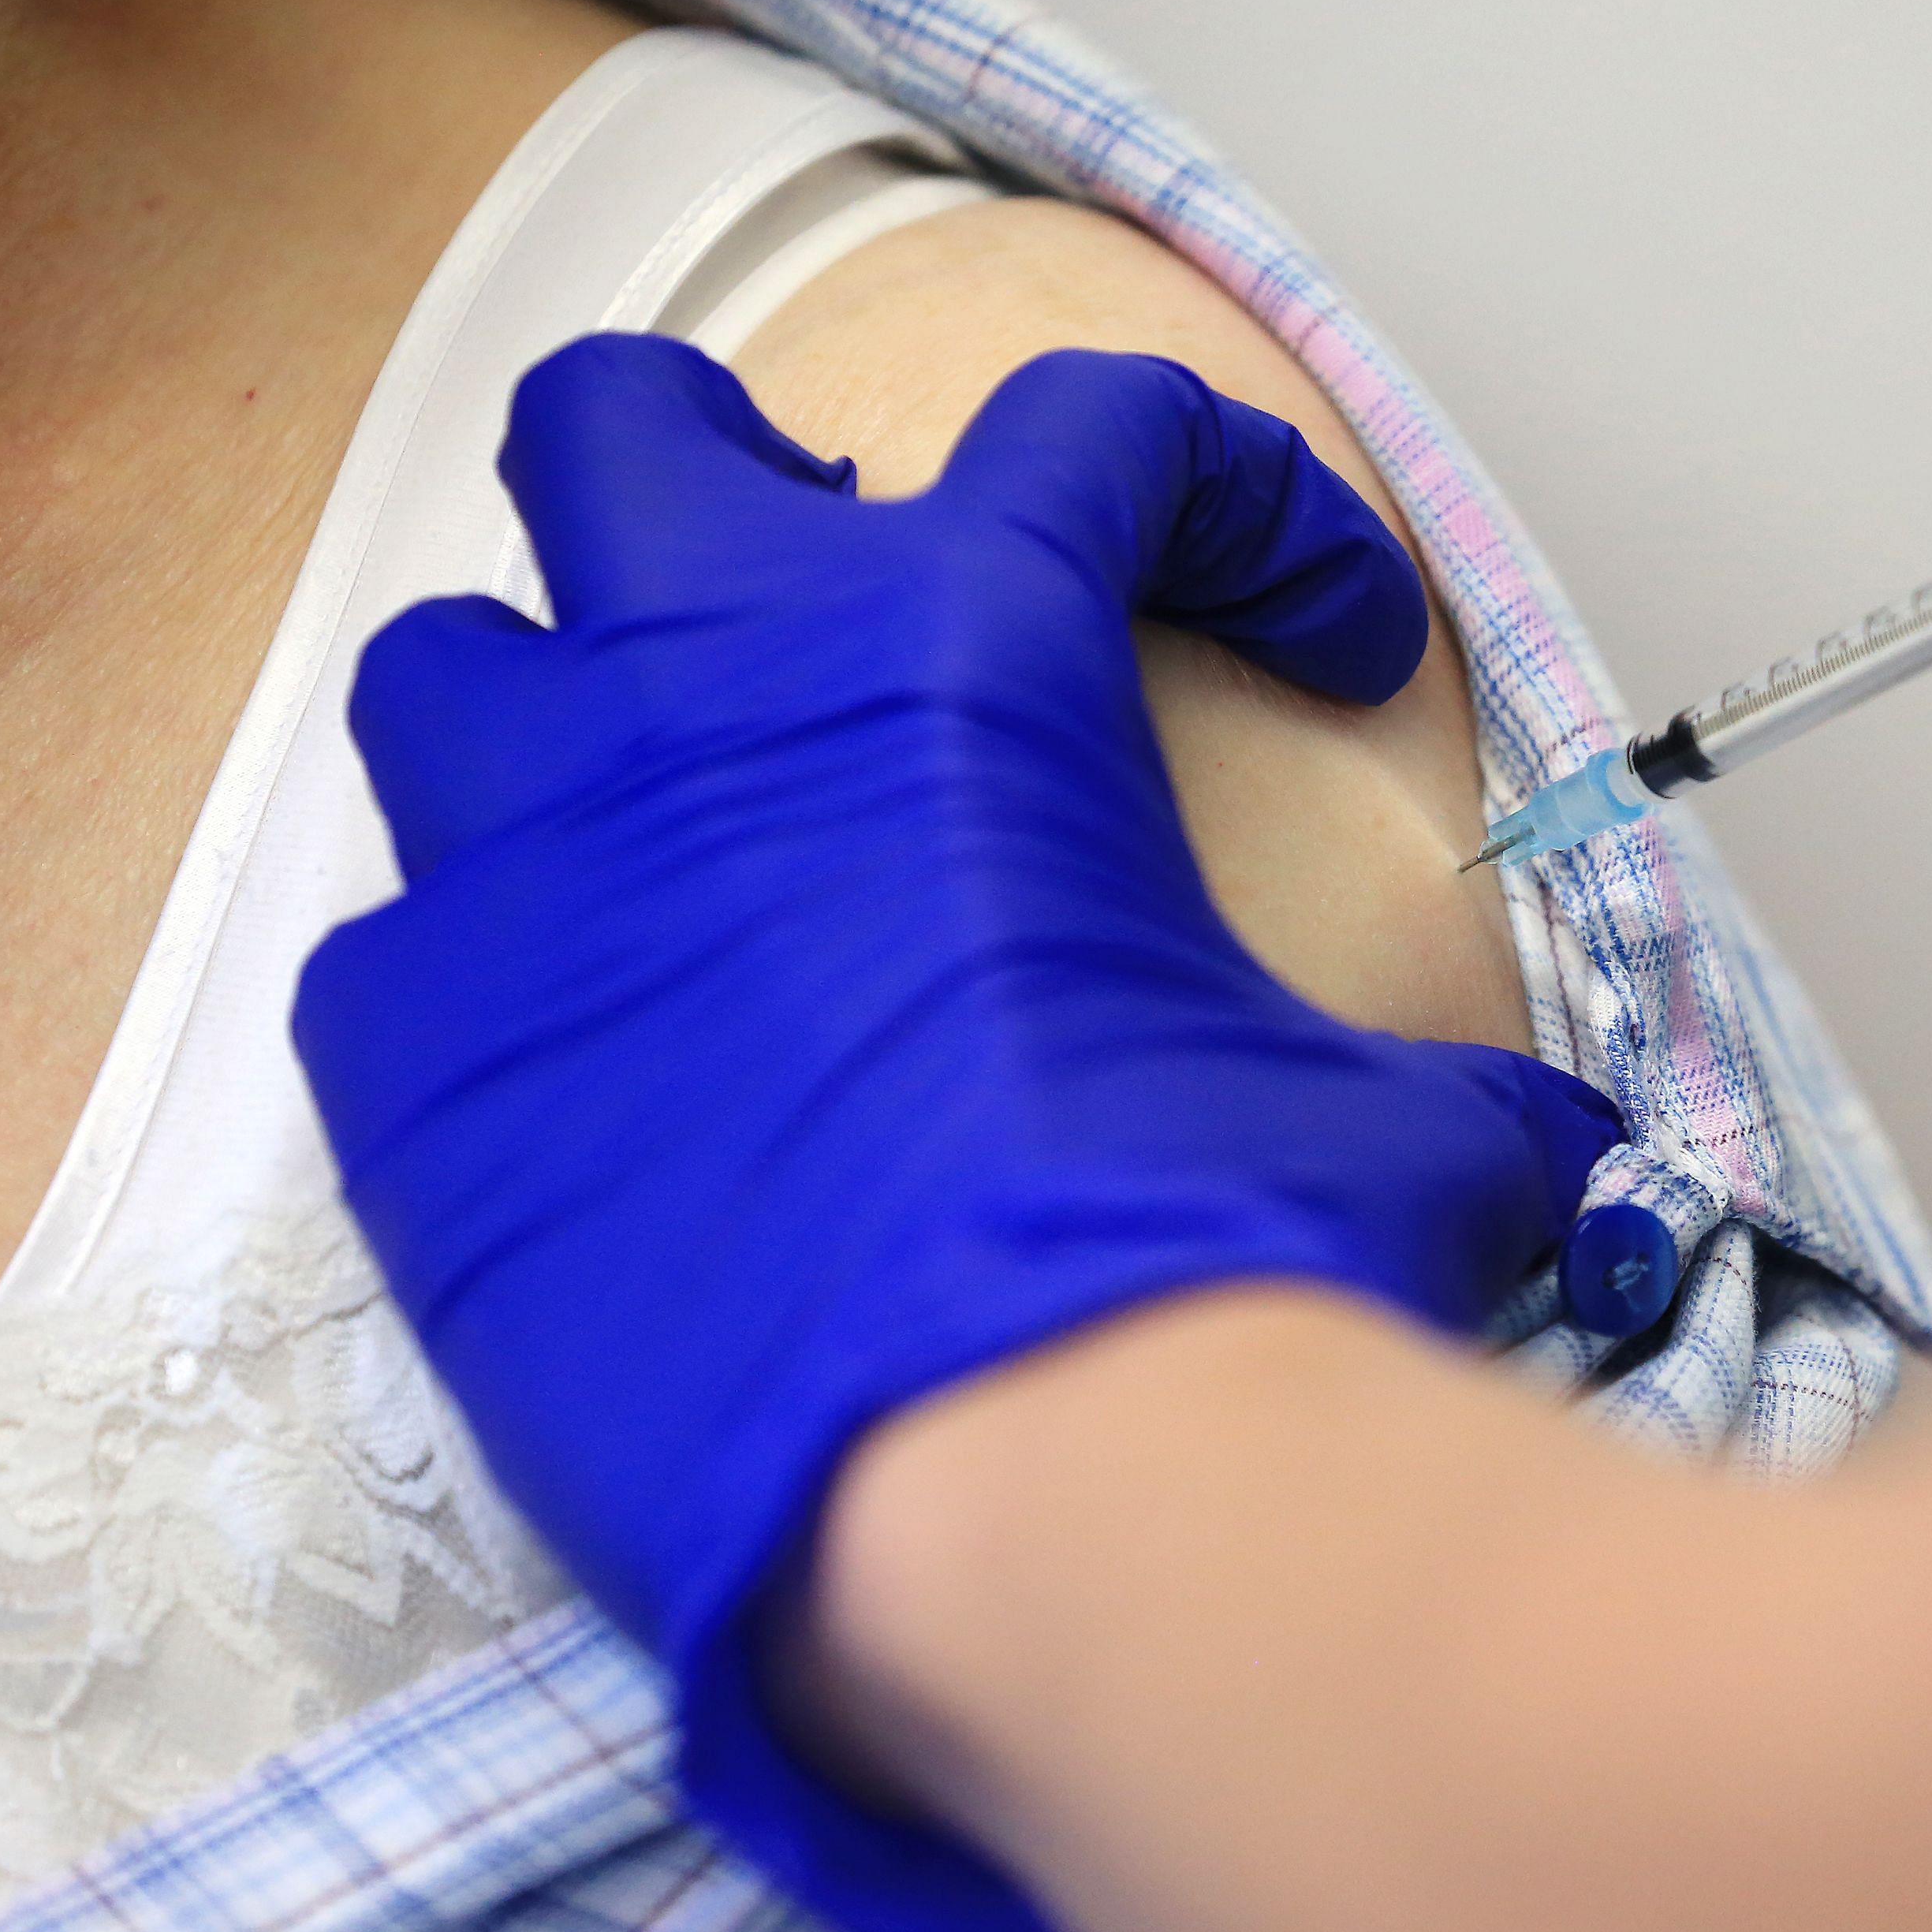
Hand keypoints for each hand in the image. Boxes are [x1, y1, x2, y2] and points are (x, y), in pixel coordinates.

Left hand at [292, 336, 1621, 1931]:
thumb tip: (1534, 1151)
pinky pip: (397, 950)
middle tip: (826, 622)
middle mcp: (711, 695)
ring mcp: (525, 861)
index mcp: (964, 653)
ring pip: (457, 663)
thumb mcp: (1385, 1126)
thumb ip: (1433, 1080)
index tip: (1308, 638)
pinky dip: (492, 993)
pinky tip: (600, 1097)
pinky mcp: (404, 1062)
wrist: (996, 1501)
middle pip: (629, 432)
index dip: (1243, 506)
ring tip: (672, 852)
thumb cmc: (1201, 1273)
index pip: (1102, 430)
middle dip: (722, 490)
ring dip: (561, 728)